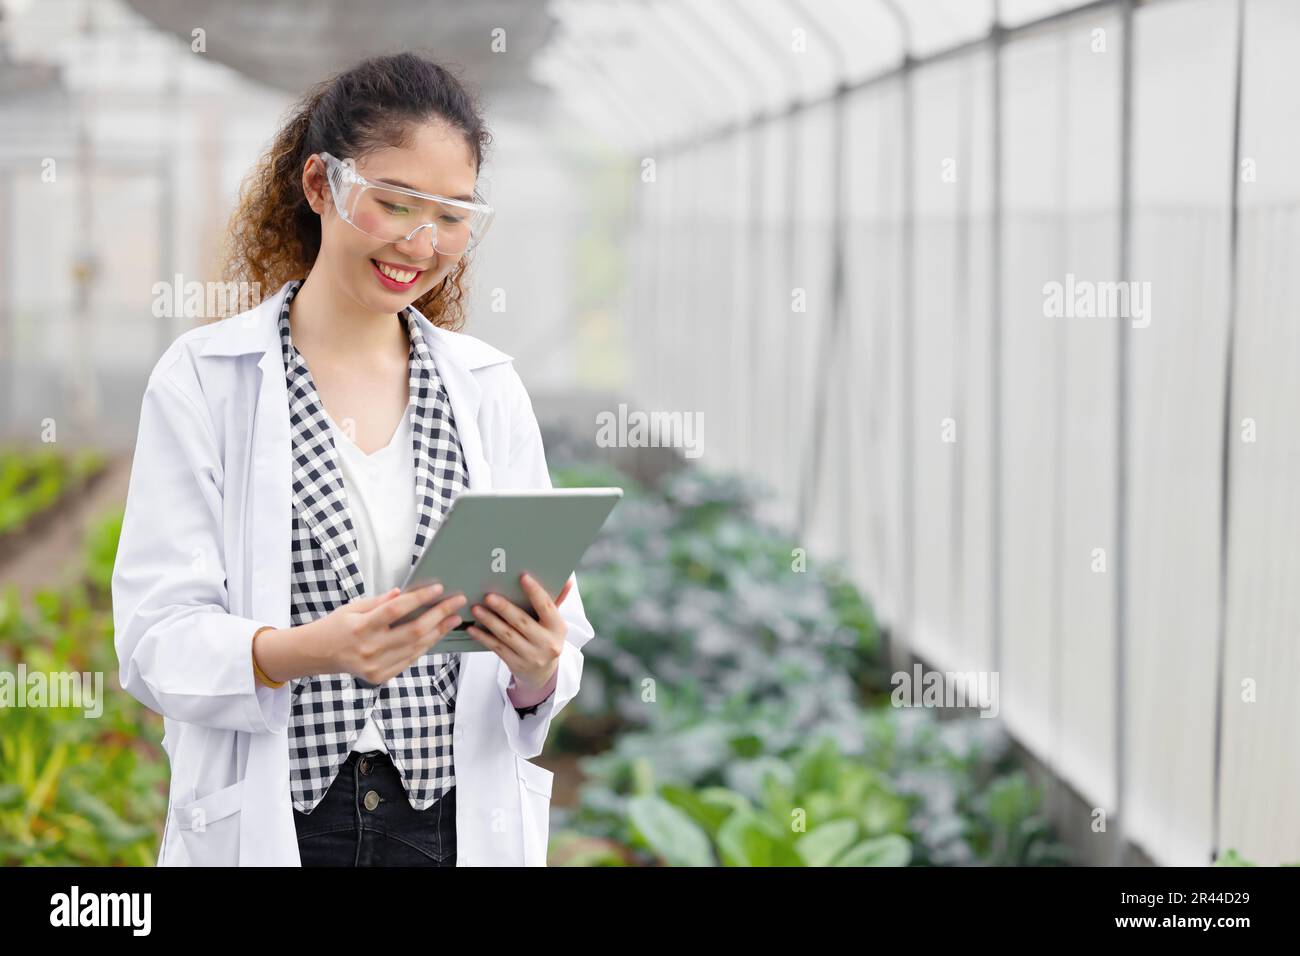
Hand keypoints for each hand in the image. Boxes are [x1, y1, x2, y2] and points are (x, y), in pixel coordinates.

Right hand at [311, 582, 466, 685]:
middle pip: (414, 631)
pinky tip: (436, 634)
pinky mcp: (380, 677)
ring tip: (454, 618)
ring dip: (438, 632)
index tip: (439, 588)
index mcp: (361, 627)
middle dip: (440, 615)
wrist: (317, 654)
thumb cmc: (336, 626)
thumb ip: (379, 601)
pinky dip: (425, 646)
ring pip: (416, 648)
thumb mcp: (353, 608)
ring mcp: (375, 666)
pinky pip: (409, 660)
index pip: (396, 610)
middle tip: (457, 603)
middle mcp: (369, 648)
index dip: (420, 598)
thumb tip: (405, 592)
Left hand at [467, 573, 572, 691]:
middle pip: (522, 622)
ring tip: (476, 609)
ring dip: (490, 621)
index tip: (523, 577)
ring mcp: (531, 656)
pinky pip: (497, 648)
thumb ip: (556, 600)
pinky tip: (473, 628)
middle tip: (489, 596)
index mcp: (558, 627)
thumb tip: (568, 579)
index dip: (535, 591)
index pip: (546, 606)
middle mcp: (547, 643)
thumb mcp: (554, 623)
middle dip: (504, 608)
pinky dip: (484, 637)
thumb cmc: (547, 638)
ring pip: (507, 635)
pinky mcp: (516, 664)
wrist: (543, 673)